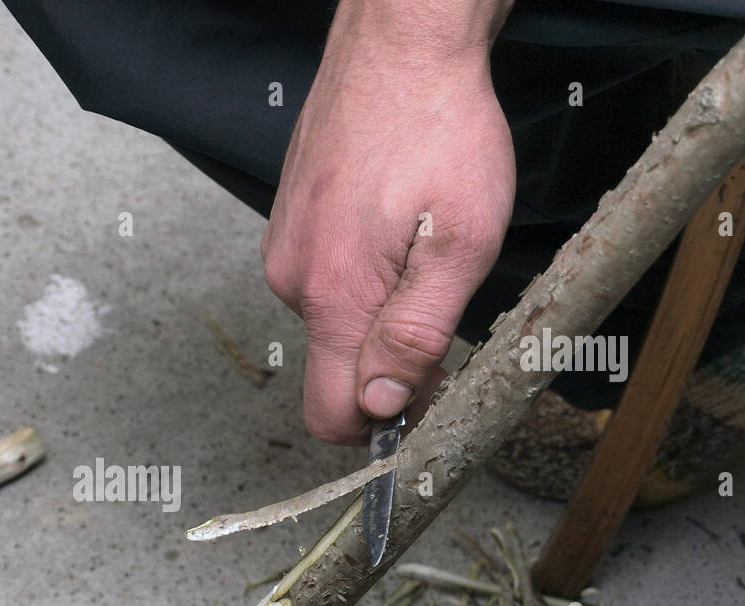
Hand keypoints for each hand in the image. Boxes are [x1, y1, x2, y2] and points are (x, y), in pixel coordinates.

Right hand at [261, 2, 515, 444]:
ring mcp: (284, 251)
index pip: (331, 415)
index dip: (382, 424)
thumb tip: (383, 407)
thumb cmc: (439, 128)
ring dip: (377, 313)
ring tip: (420, 251)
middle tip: (443, 305)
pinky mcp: (288, 227)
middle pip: (335, 371)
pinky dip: (360, 277)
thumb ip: (417, 335)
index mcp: (333, 296)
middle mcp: (292, 281)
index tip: (426, 397)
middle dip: (389, 363)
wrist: (399, 42)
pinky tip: (393, 229)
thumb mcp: (460, 241)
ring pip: (332, 325)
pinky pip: (323, 282)